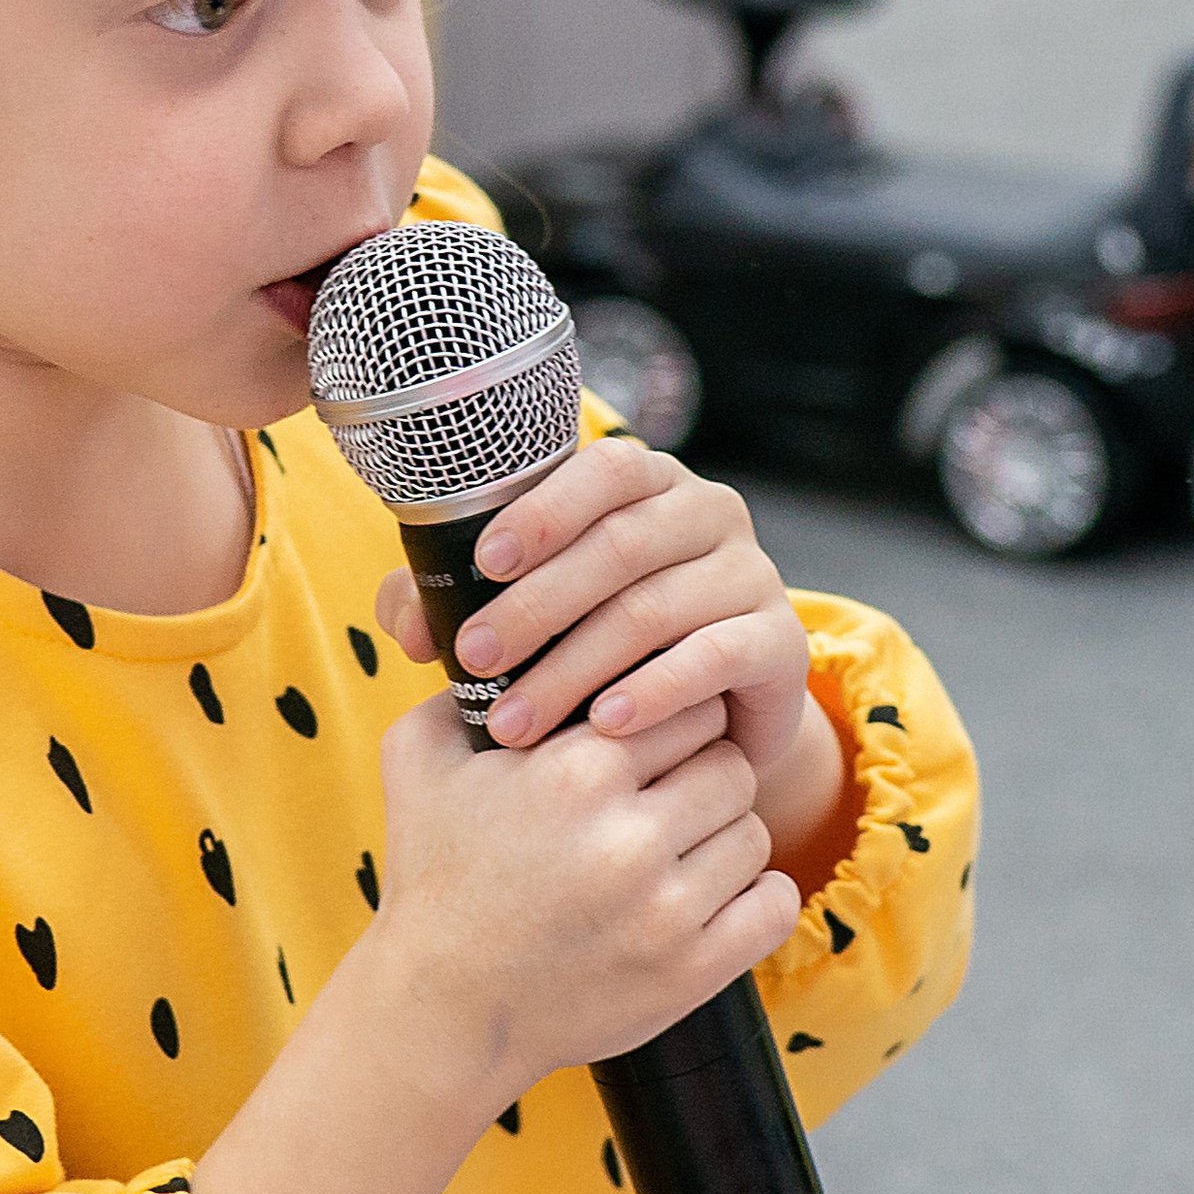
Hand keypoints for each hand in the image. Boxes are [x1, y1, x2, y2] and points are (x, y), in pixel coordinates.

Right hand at [367, 682, 804, 1117]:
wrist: (440, 1009)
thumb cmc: (432, 878)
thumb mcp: (418, 762)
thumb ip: (459, 687)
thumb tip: (506, 635)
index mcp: (575, 770)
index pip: (685, 704)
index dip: (670, 718)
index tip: (650, 741)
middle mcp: (628, 835)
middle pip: (729, 764)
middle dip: (700, 775)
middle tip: (665, 797)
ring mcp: (666, 908)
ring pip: (753, 832)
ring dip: (722, 837)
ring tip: (675, 852)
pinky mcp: (693, 969)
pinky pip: (776, 905)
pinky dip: (755, 898)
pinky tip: (712, 896)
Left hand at [373, 437, 849, 872]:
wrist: (714, 715)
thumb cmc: (605, 648)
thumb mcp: (534, 616)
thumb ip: (462, 601)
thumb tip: (411, 628)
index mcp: (648, 484)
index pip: (605, 468)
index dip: (545, 509)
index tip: (484, 561)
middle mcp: (708, 512)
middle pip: (620, 546)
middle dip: (535, 606)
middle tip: (474, 659)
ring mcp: (752, 573)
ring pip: (654, 608)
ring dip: (573, 667)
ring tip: (516, 720)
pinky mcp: (782, 641)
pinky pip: (715, 657)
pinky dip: (653, 692)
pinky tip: (603, 725)